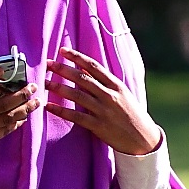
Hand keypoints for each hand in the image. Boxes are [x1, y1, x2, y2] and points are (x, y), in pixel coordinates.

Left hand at [44, 46, 160, 155]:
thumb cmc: (131, 113)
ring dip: (59, 88)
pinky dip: (61, 111)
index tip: (62, 50)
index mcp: (116, 85)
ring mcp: (104, 111)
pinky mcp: (99, 126)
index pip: (93, 66)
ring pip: (77, 96)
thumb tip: (84, 69)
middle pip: (82, 79)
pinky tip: (49, 106)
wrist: (144, 138)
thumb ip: (104, 82)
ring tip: (44, 82)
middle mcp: (109, 95)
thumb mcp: (122, 93)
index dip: (76, 57)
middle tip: (48, 63)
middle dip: (63, 69)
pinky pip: (76, 117)